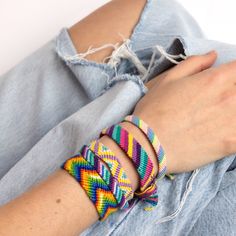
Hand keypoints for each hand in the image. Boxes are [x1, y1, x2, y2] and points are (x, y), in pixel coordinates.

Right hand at [133, 51, 235, 172]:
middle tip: (216, 102)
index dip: (233, 73)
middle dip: (233, 91)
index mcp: (216, 79)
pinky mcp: (233, 143)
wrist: (147, 143)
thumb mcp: (168, 79)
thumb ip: (194, 63)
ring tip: (219, 116)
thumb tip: (213, 56)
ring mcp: (234, 122)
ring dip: (234, 111)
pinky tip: (226, 131)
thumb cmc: (154, 110)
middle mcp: (230, 97)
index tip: (227, 79)